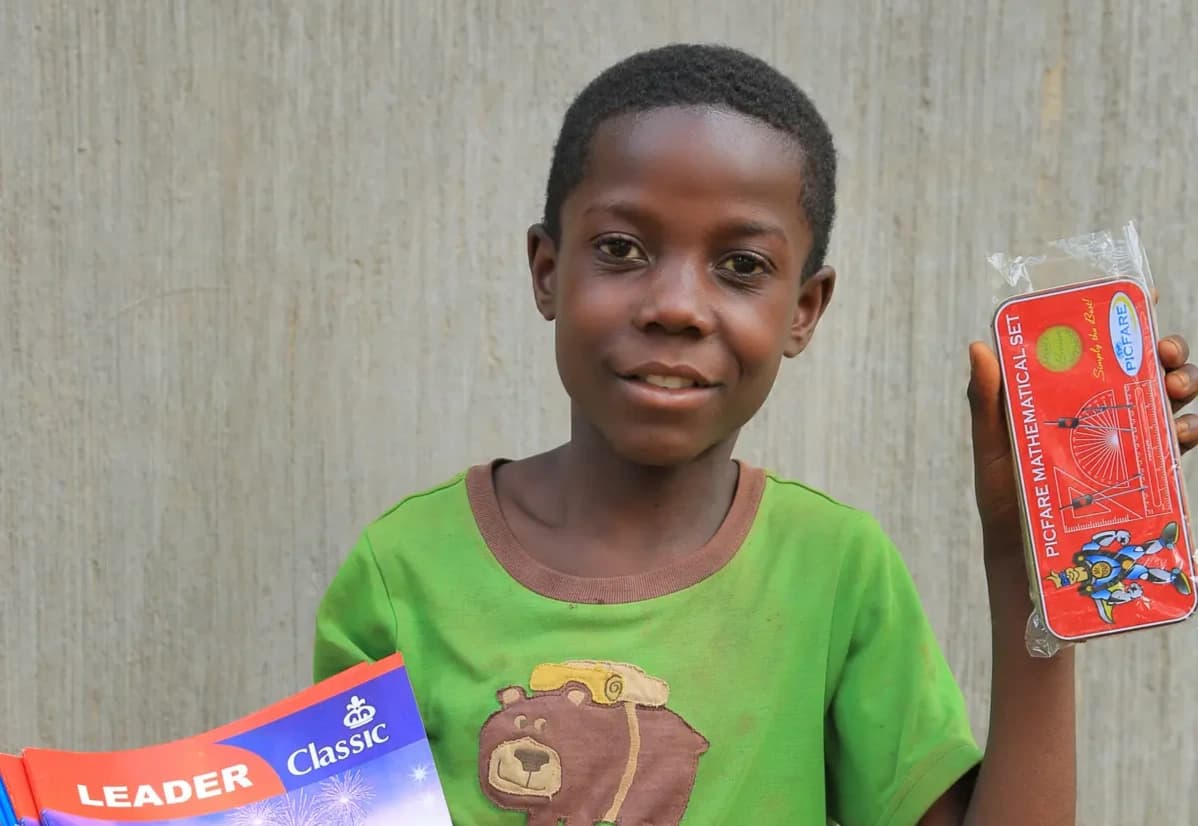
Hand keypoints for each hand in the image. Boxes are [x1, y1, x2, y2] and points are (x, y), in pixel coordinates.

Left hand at [966, 331, 1196, 550]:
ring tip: (1176, 387)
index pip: (1093, 346)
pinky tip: (1186, 430)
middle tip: (1163, 352)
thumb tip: (979, 346)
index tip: (1142, 296)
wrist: (1028, 556)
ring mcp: (1124, 437)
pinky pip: (1177, 442)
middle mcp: (1098, 408)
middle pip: (1140, 365)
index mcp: (1062, 393)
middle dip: (1162, 348)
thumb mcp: (992, 445)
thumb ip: (986, 401)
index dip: (1122, 317)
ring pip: (1166, 396)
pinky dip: (1191, 429)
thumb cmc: (1004, 495)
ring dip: (1183, 380)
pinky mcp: (1144, 470)